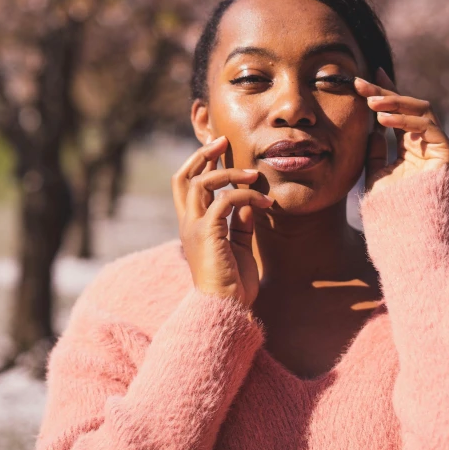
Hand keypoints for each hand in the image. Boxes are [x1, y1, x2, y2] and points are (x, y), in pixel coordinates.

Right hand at [171, 136, 272, 307]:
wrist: (227, 308)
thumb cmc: (233, 284)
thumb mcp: (239, 247)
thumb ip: (240, 224)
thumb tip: (248, 202)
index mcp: (192, 226)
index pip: (186, 186)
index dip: (199, 164)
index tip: (219, 150)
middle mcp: (188, 224)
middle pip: (184, 177)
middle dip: (202, 155)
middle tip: (223, 141)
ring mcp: (194, 228)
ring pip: (202, 183)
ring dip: (230, 173)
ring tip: (254, 174)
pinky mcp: (208, 233)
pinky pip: (225, 201)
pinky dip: (245, 195)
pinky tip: (264, 202)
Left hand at [354, 68, 448, 195]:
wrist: (401, 228)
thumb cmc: (387, 205)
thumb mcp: (375, 172)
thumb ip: (375, 150)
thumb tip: (372, 127)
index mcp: (411, 147)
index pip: (399, 113)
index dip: (385, 93)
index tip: (366, 78)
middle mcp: (426, 143)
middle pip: (408, 108)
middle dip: (385, 93)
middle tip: (361, 84)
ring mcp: (438, 147)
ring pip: (420, 111)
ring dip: (394, 103)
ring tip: (370, 102)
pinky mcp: (446, 154)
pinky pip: (427, 128)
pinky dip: (405, 121)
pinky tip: (383, 120)